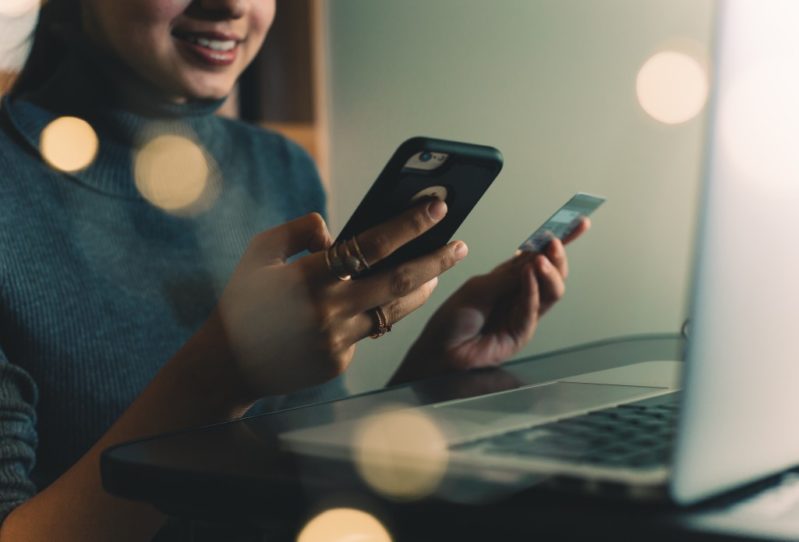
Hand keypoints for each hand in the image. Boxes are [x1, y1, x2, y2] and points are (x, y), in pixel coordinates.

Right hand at [211, 199, 467, 398]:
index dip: (410, 224)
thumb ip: (299, 231)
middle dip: (436, 260)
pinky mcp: (339, 362)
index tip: (438, 207)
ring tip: (437, 273)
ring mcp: (336, 341)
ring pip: (395, 312)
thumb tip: (336, 231)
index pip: (372, 244)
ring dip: (421, 290)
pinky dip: (375, 315)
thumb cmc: (244, 301)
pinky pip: (368, 333)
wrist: (226, 365)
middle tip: (459, 245)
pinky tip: (377, 304)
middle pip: (399, 281)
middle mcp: (328, 310)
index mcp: (309, 276)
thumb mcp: (260, 253)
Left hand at [391, 218, 589, 383]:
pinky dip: (532, 291)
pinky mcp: (522, 333)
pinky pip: (533, 310)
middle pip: (551, 273)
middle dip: (557, 256)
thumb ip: (508, 276)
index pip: (538, 255)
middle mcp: (520, 294)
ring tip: (540, 261)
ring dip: (548, 273)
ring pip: (551, 292)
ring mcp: (524, 314)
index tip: (578, 223)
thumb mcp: (479, 288)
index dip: (559, 240)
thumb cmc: (453, 319)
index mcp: (508, 278)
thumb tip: (536, 258)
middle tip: (554, 243)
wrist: (440, 350)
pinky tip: (529, 276)